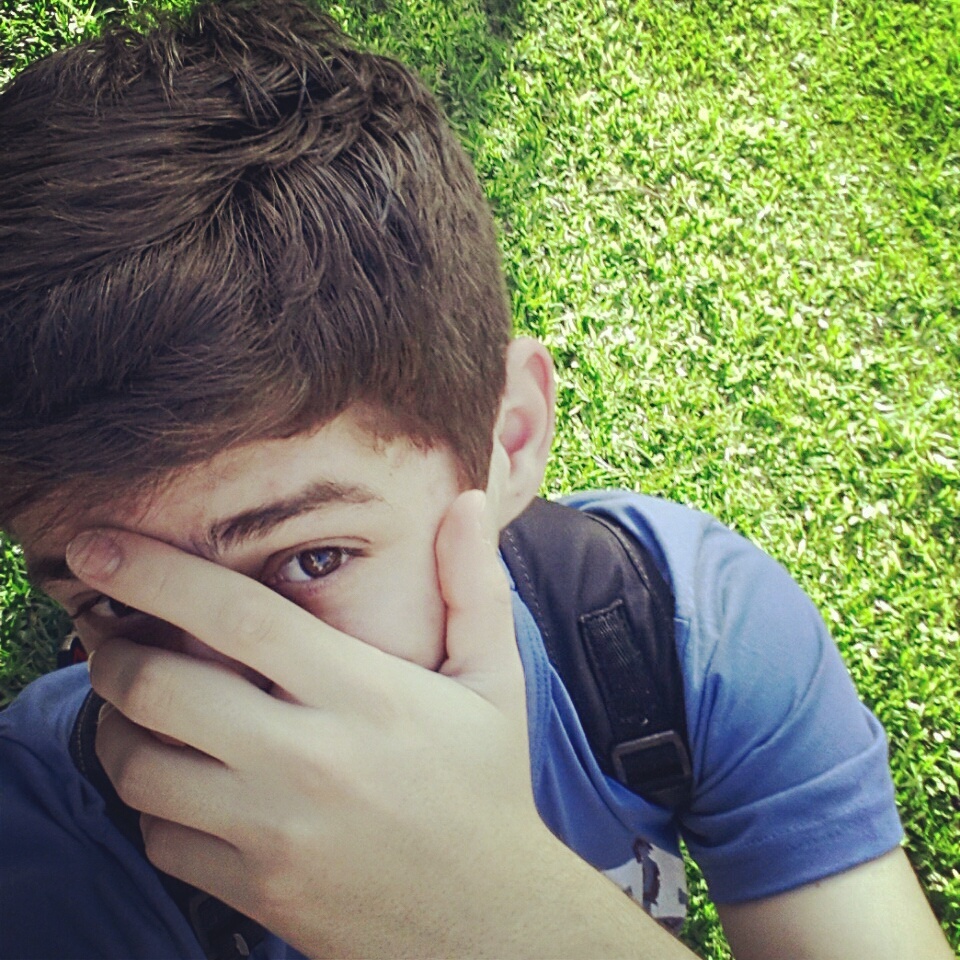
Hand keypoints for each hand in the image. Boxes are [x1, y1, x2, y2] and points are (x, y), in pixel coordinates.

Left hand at [68, 490, 694, 958]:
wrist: (487, 922)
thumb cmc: (487, 787)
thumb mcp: (496, 679)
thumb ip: (475, 586)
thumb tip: (467, 501)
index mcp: (364, 696)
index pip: (237, 617)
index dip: (156, 573)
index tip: (100, 546)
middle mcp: (307, 760)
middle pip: (160, 688)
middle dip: (111, 649)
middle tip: (109, 629)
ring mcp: (271, 832)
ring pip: (139, 767)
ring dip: (117, 723)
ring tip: (134, 700)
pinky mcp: (251, 890)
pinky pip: (158, 836)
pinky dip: (147, 798)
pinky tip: (177, 775)